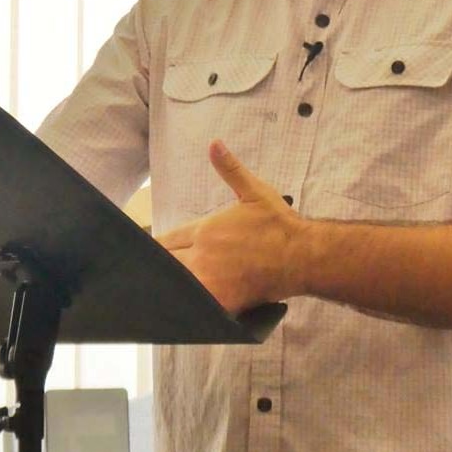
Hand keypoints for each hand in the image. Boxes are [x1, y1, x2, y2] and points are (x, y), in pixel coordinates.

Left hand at [157, 140, 306, 313]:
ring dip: (171, 286)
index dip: (157, 246)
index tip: (150, 251)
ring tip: (163, 291)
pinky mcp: (222, 302)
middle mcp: (202, 256)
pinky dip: (187, 307)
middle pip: (167, 264)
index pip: (167, 241)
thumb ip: (230, 169)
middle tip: (152, 272)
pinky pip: (195, 307)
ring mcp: (211, 281)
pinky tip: (183, 308)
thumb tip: (214, 143)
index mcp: (205, 229)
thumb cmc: (278, 223)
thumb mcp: (254, 190)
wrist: (301, 255)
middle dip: (161, 266)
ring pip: (177, 285)